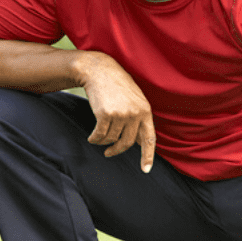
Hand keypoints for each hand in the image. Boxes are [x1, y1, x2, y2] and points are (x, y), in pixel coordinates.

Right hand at [78, 52, 156, 172]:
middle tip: (109, 153)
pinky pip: (100, 135)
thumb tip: (138, 142)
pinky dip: (94, 138)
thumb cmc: (117, 86)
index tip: (146, 169)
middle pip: (127, 142)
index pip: (149, 138)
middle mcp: (135, 114)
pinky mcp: (105, 114)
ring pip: (111, 139)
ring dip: (103, 141)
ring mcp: (121, 114)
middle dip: (117, 150)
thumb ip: (139, 118)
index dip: (148, 155)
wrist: (100, 71)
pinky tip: (92, 137)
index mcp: (146, 111)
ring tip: (98, 137)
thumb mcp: (135, 100)